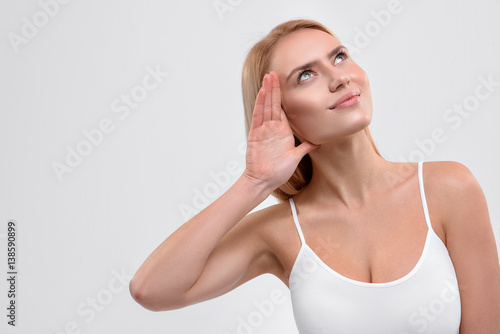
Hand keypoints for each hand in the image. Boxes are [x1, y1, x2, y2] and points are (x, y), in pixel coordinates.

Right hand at [243, 71, 319, 190]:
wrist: (264, 180)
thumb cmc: (278, 171)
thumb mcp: (296, 156)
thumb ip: (306, 147)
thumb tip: (318, 142)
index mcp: (283, 131)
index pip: (283, 109)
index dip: (284, 96)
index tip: (285, 83)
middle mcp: (273, 128)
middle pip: (273, 103)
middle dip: (274, 88)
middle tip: (275, 72)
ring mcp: (263, 130)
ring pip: (265, 106)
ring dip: (267, 91)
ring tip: (268, 76)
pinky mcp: (255, 134)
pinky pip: (258, 116)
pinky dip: (260, 104)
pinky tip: (262, 92)